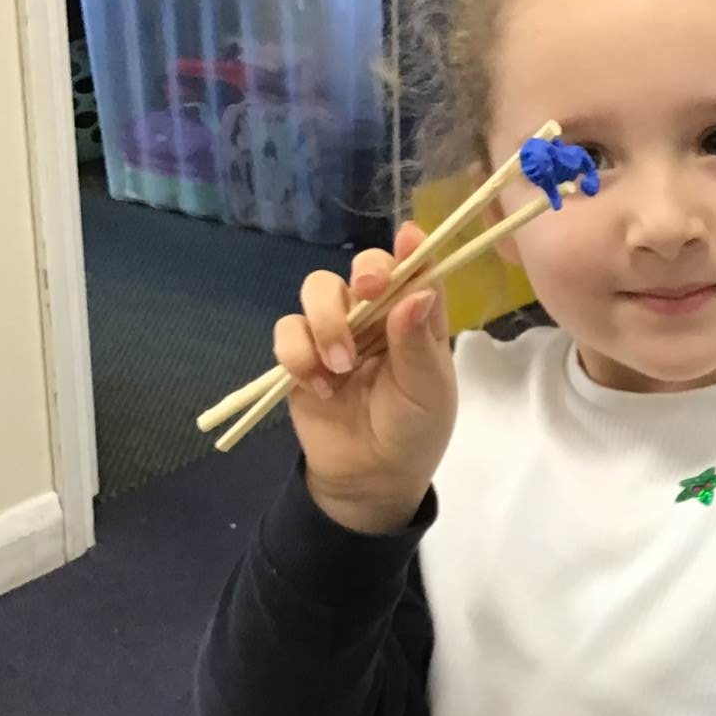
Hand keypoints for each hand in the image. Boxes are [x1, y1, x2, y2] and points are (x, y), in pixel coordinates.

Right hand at [275, 223, 456, 534]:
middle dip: (364, 271)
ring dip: (326, 321)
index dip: (412, 250)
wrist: (370, 479)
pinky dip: (298, 354)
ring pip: (317, 289)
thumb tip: (417, 292)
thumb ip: (418, 342)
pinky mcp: (301, 356)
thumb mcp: (427, 390)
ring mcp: (336, 332)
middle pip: (363, 267)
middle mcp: (377, 317)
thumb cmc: (413, 431)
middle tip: (367, 290)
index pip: (417, 271)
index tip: (409, 237)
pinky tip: (320, 387)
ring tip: (341, 366)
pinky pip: (287, 330)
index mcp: (417, 320)